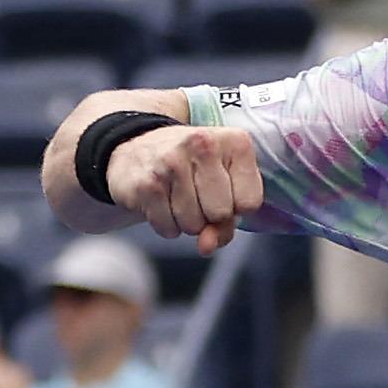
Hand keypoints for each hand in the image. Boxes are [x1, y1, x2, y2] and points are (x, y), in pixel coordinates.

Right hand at [109, 121, 264, 250]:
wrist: (136, 149)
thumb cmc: (191, 169)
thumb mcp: (223, 183)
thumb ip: (228, 220)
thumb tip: (207, 245)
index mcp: (234, 141)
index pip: (250, 202)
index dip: (236, 209)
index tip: (223, 193)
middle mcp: (203, 144)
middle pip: (221, 214)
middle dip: (209, 217)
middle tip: (197, 196)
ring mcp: (172, 162)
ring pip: (194, 225)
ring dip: (187, 222)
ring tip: (178, 197)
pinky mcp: (147, 184)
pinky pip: (169, 229)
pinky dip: (167, 226)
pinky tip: (161, 202)